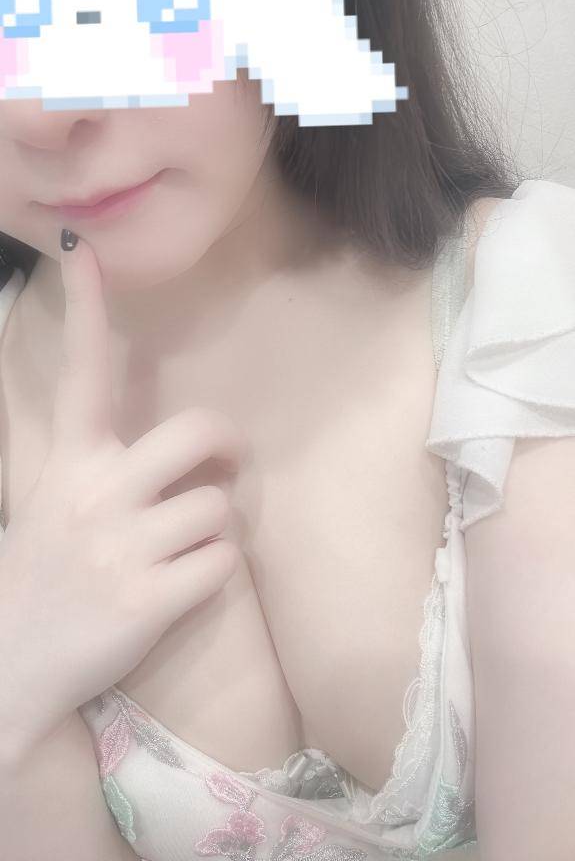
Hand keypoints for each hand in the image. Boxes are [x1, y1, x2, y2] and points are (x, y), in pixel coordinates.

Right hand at [0, 232, 248, 759]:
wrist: (14, 669)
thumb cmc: (43, 576)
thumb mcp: (52, 504)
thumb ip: (97, 466)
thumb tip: (163, 441)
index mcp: (68, 464)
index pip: (80, 373)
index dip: (84, 309)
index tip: (85, 251)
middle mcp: (95, 494)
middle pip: (199, 432)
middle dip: (225, 444)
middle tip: (222, 462)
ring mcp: (122, 547)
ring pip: (220, 506)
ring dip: (215, 527)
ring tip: (181, 550)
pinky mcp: (149, 599)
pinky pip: (225, 560)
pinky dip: (215, 572)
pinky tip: (181, 586)